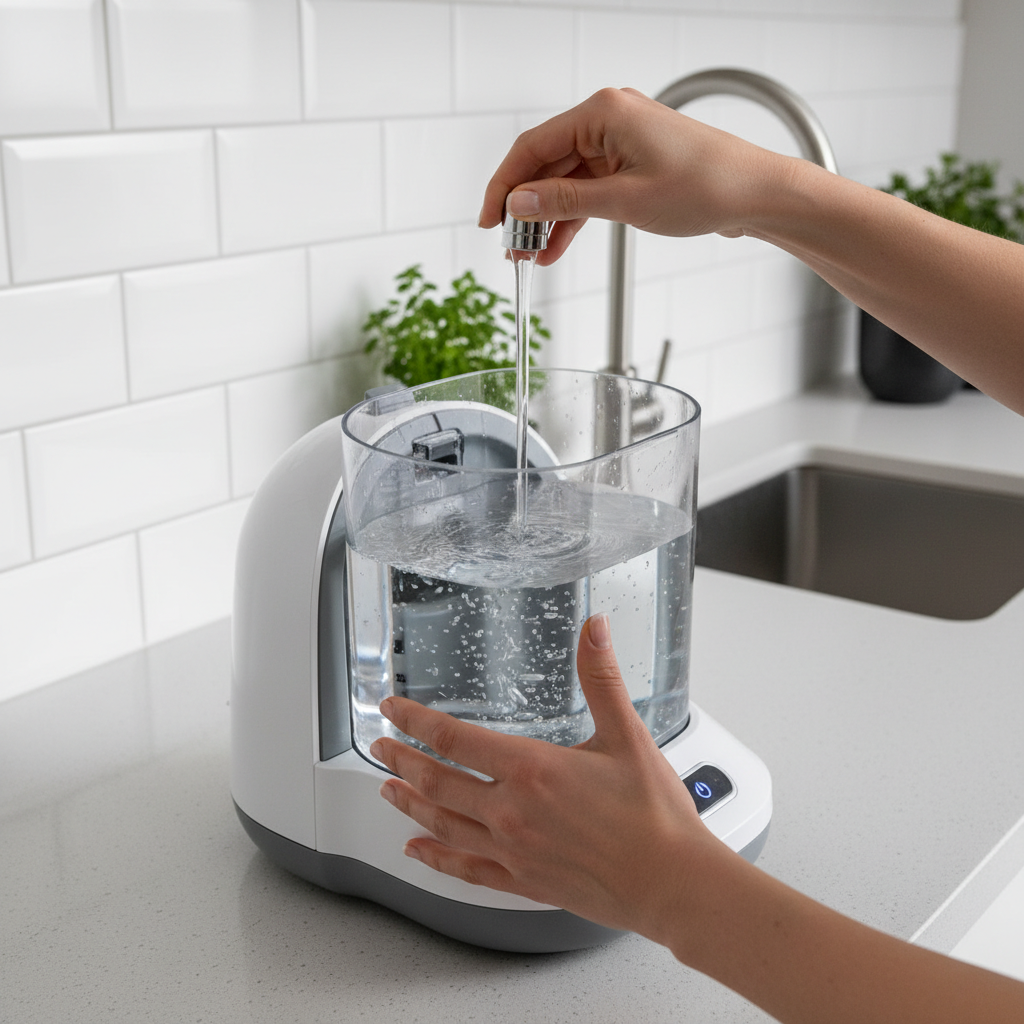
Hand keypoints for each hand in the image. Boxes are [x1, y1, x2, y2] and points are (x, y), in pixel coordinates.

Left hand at [369, 613, 723, 941]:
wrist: (673, 883)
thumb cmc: (654, 815)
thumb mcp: (627, 734)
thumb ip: (602, 678)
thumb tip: (593, 628)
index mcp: (531, 769)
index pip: (453, 738)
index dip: (414, 721)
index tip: (392, 709)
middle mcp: (512, 811)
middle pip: (438, 781)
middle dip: (401, 760)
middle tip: (379, 746)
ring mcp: (514, 850)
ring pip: (442, 823)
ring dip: (409, 803)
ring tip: (386, 789)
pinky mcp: (523, 881)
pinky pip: (466, 869)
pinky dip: (435, 858)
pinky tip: (417, 851)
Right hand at [478, 87, 778, 263]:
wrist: (755, 195)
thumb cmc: (705, 186)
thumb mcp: (625, 200)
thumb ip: (566, 202)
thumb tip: (519, 203)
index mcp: (603, 113)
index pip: (533, 148)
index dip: (504, 186)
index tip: (488, 219)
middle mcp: (608, 121)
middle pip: (546, 166)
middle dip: (525, 209)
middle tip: (510, 247)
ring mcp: (619, 144)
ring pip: (565, 183)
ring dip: (546, 219)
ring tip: (528, 255)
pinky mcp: (630, 165)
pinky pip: (588, 192)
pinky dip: (572, 219)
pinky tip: (554, 248)